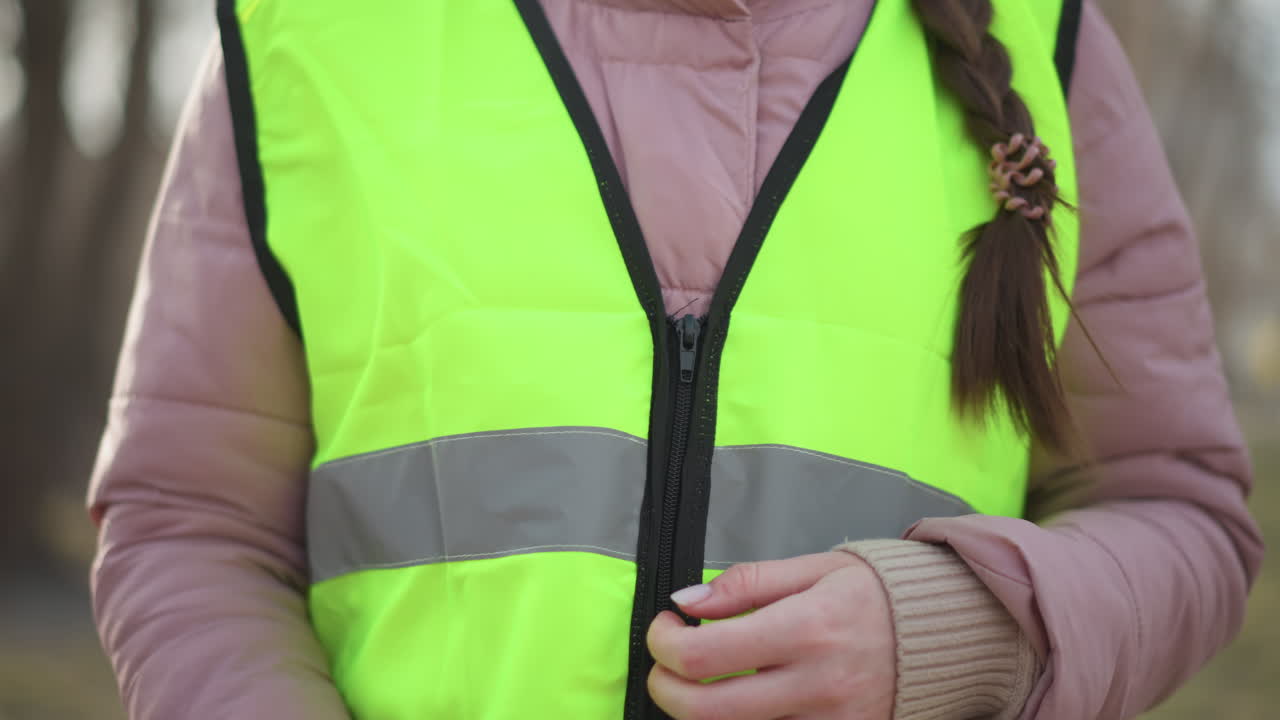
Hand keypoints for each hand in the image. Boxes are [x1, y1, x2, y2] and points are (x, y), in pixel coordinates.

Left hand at [646, 552, 894, 719]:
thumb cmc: (879, 595)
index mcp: (806, 629)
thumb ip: (746, 583)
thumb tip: (687, 601)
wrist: (951, 633)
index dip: (663, 644)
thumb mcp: (814, 568)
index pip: (703, 655)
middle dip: (665, 688)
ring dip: (702, 709)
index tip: (666, 626)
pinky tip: (743, 697)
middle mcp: (816, 685)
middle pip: (706, 711)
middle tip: (667, 662)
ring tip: (707, 677)